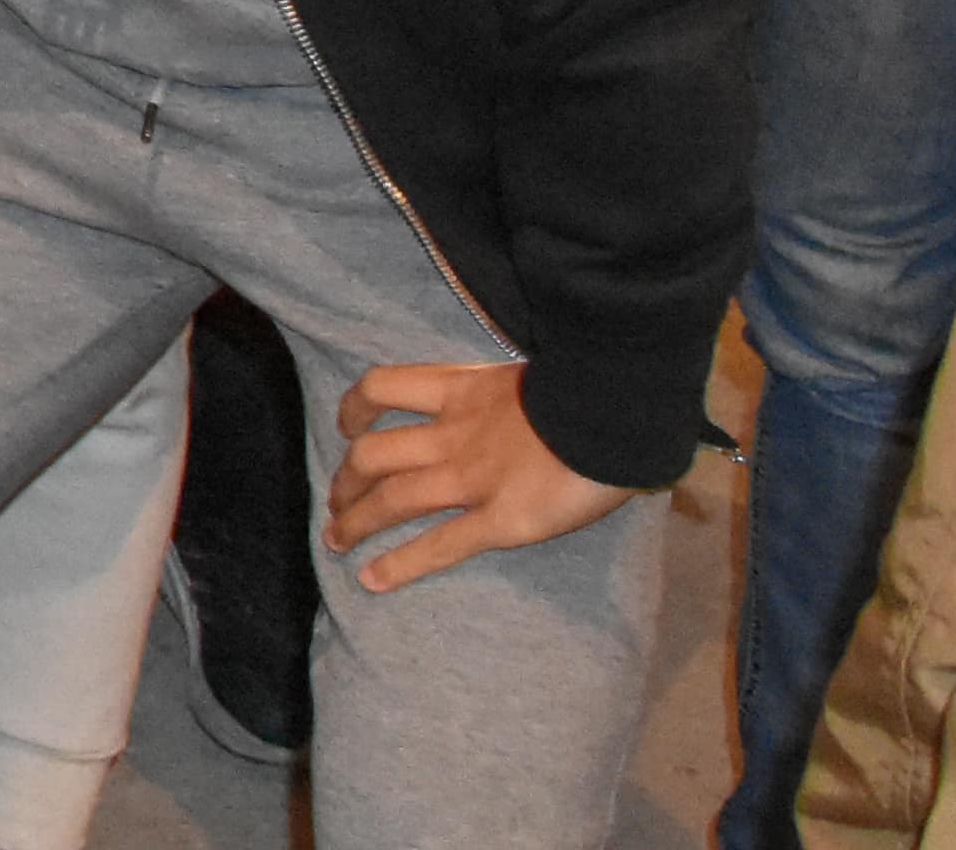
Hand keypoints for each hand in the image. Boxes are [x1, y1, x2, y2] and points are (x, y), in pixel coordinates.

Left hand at [324, 359, 631, 590]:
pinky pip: (439, 545)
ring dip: (357, 521)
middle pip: (376, 453)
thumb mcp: (543, 375)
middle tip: (336, 501)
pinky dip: (400, 565)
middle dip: (347, 480)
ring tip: (336, 541)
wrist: (618, 407)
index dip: (357, 407)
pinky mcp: (500, 520)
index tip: (348, 425)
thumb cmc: (595, 387)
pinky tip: (371, 581)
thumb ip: (522, 394)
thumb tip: (535, 405)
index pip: (388, 386)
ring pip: (393, 499)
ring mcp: (472, 478)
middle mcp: (455, 432)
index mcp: (465, 388)